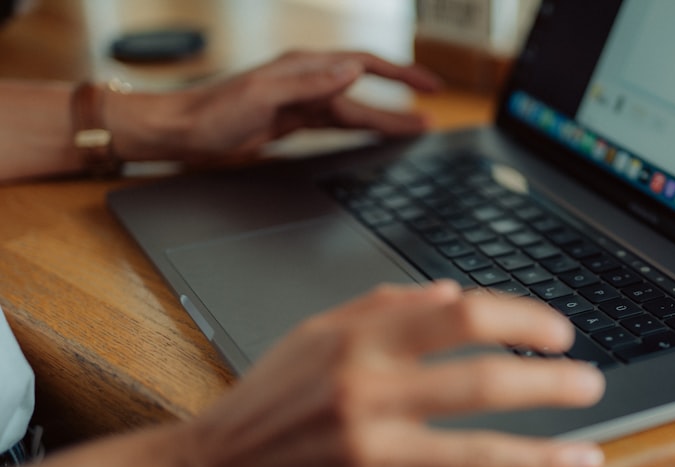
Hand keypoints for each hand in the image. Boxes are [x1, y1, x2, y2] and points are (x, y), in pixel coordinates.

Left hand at [109, 50, 442, 162]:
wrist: (183, 132)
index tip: (428, 86)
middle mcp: (307, 80)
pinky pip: (337, 123)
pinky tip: (374, 134)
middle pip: (366, 90)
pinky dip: (360, 128)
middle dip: (401, 101)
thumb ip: (310, 82)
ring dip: (385, 119)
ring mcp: (302, 102)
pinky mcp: (294, 122)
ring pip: (355, 109)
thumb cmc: (214, 112)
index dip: (399, 74)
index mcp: (304, 67)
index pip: (364, 65)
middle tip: (431, 116)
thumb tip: (352, 70)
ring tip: (415, 129)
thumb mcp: (264, 95)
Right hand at [185, 281, 605, 466]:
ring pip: (480, 453)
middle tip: (592, 385)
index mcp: (357, 344)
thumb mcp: (314, 335)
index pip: (460, 315)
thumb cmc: (268, 404)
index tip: (558, 329)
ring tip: (589, 455)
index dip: (522, 318)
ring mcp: (369, 457)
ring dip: (546, 455)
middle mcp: (366, 396)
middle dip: (552, 384)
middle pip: (484, 381)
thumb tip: (450, 291)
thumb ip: (383, 308)